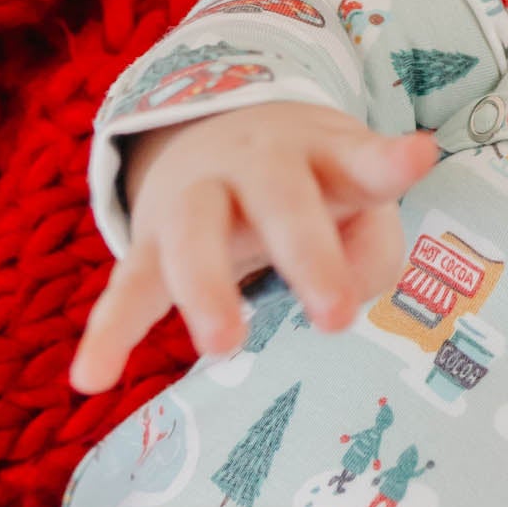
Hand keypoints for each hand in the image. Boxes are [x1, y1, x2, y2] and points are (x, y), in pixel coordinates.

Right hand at [69, 103, 437, 394]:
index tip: (417, 157)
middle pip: (281, 199)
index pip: (362, 158)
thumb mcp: (356, 197)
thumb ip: (372, 247)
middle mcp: (259, 165)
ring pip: (193, 237)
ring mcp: (198, 199)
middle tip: (335, 316)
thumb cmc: (312, 181)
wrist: (221, 128)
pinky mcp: (151, 241)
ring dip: (207, 290)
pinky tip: (90, 378)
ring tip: (223, 345)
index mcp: (323, 152)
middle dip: (308, 256)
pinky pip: (126, 284)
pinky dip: (107, 330)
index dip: (391, 161)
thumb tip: (350, 297)